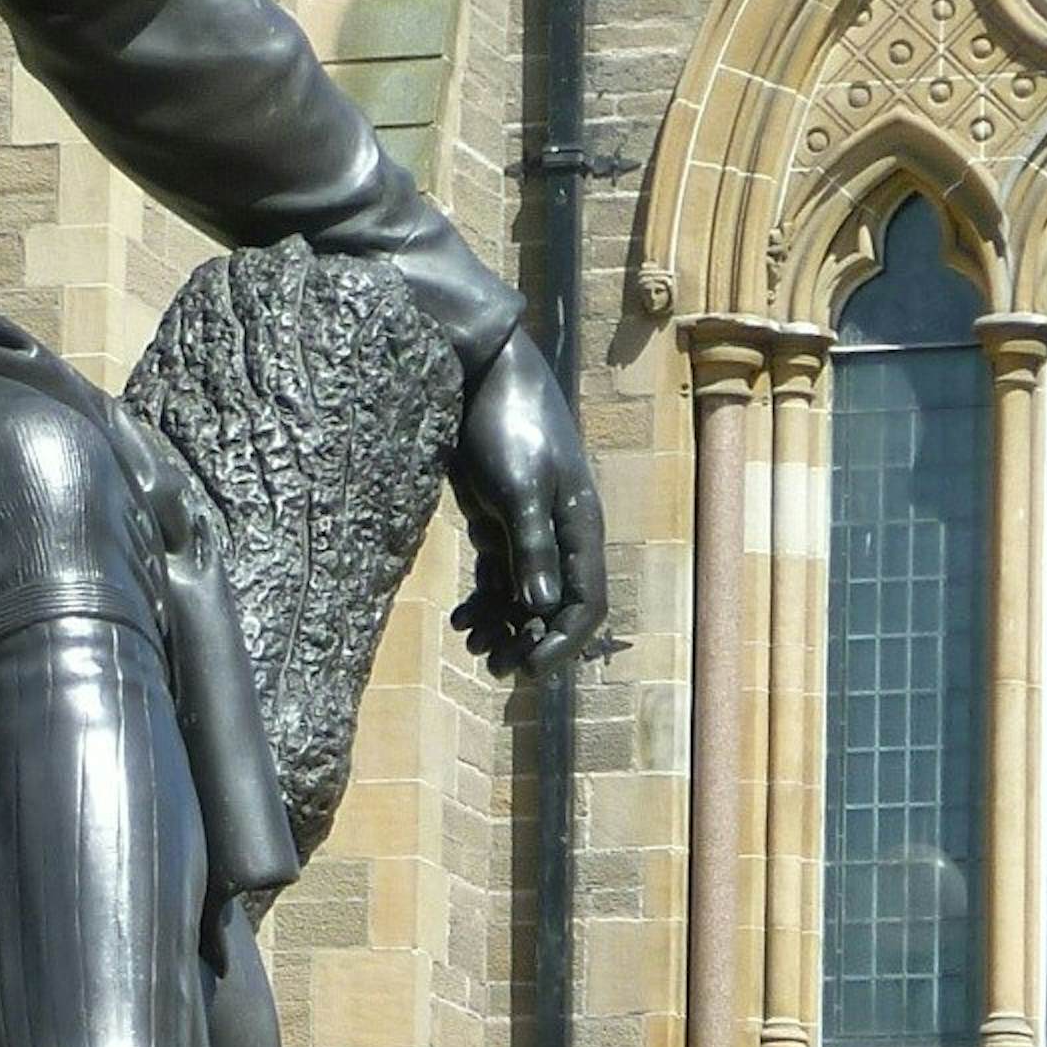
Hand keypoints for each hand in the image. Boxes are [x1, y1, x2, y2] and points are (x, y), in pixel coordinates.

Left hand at [447, 331, 607, 674]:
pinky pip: (498, 577)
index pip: (586, 602)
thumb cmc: (506, 424)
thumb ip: (531, 547)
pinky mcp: (498, 522)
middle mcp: (561, 534)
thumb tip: (543, 609)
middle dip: (529, 641)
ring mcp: (529, 529)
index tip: (528, 671)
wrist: (478, 375)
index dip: (563, 641)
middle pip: (555, 606)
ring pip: (524, 596)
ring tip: (474, 647)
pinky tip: (460, 622)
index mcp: (580, 527)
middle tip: (495, 669)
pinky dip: (483, 603)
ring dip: (504, 627)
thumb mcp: (518, 488)